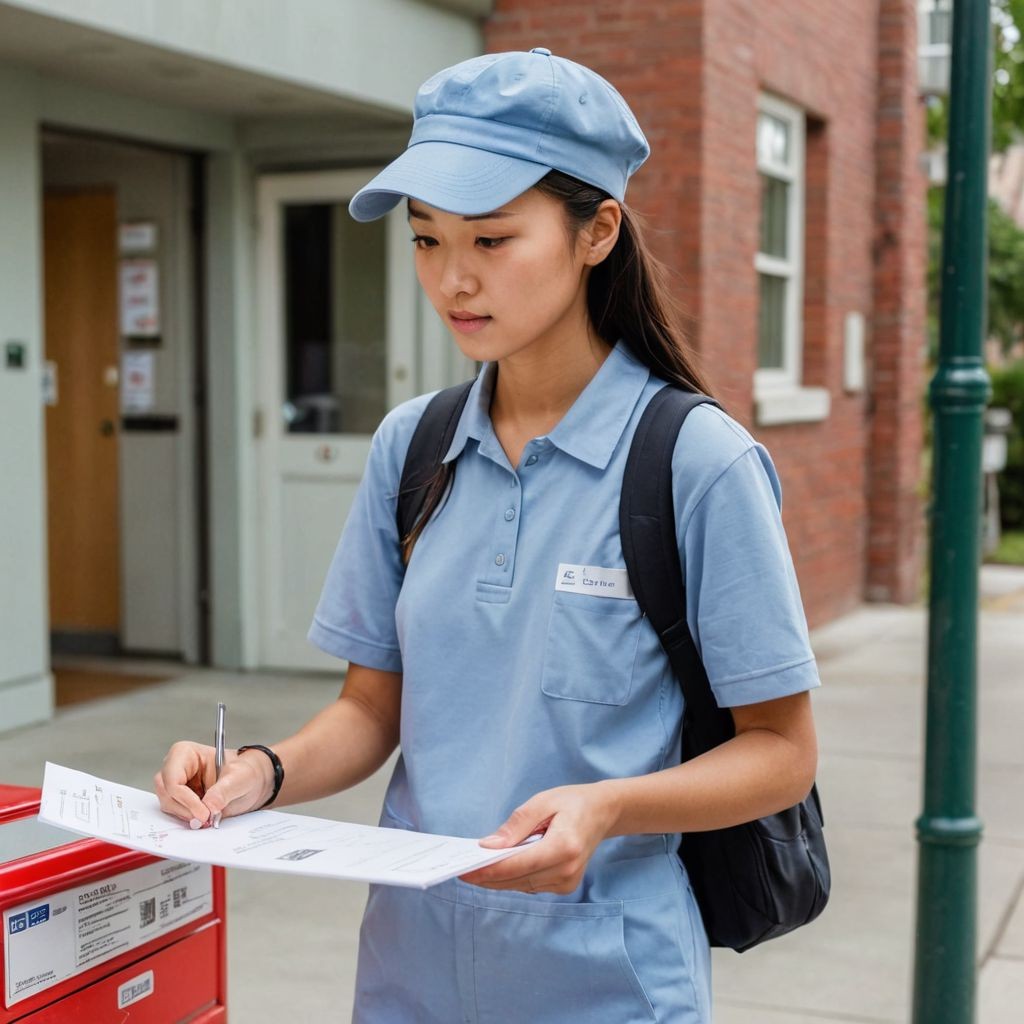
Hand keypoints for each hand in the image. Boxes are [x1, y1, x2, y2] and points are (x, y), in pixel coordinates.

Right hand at [154, 742, 273, 827]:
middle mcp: (176, 767)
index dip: (185, 798)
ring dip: (186, 815)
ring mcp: (176, 784)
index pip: (173, 777)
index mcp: (186, 753)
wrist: (251, 783)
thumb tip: (208, 805)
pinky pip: (174, 813)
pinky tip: (203, 818)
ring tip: (208, 817)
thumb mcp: (240, 777)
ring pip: (167, 804)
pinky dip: (187, 818)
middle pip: (166, 792)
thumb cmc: (245, 772)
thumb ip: (224, 790)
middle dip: (184, 808)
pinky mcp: (179, 800)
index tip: (204, 812)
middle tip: (205, 819)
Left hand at [458, 782, 619, 893]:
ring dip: (498, 878)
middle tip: (460, 869)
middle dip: (487, 875)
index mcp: (564, 847)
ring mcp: (567, 882)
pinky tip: (497, 868)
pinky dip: (512, 877)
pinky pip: (530, 885)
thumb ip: (516, 825)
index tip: (463, 870)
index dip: (488, 870)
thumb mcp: (542, 802)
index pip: (517, 865)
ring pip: (521, 885)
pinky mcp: (565, 886)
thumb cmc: (572, 802)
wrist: (603, 812)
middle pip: (517, 879)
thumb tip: (488, 846)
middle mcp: (567, 870)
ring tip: (473, 868)